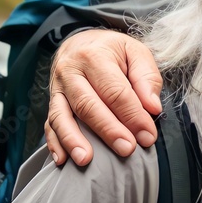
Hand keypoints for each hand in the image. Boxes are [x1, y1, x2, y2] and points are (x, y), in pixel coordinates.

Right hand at [45, 29, 161, 165]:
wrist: (82, 42)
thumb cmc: (113, 50)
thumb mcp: (136, 52)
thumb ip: (147, 77)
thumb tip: (152, 107)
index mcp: (95, 56)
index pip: (115, 91)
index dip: (132, 115)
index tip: (147, 135)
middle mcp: (71, 72)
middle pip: (88, 105)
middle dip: (108, 130)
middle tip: (126, 149)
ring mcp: (57, 88)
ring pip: (62, 116)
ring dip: (74, 140)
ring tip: (86, 160)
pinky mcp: (52, 102)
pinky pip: (49, 124)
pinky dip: (54, 143)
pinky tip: (62, 159)